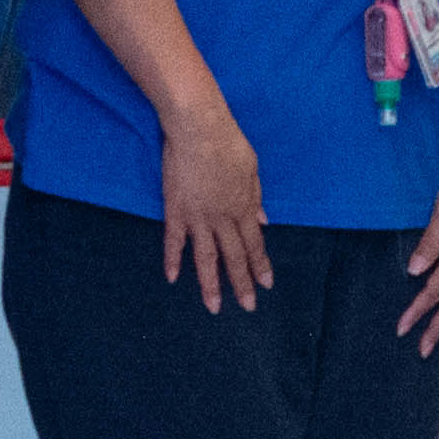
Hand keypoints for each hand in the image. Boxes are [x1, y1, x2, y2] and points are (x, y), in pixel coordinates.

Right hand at [158, 102, 271, 312]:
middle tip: (248, 307)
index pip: (255, 244)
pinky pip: (174, 241)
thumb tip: (263, 220)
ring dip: (211, 284)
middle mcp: (224, 218)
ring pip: (206, 257)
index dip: (260, 266)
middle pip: (234, 257)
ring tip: (214, 308)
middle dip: (242, 284)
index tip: (266, 285)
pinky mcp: (175, 210)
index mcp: (245, 207)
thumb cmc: (229, 144)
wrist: (199, 130)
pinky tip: (172, 279)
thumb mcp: (252, 170)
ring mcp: (198, 217)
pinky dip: (172, 260)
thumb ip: (256, 199)